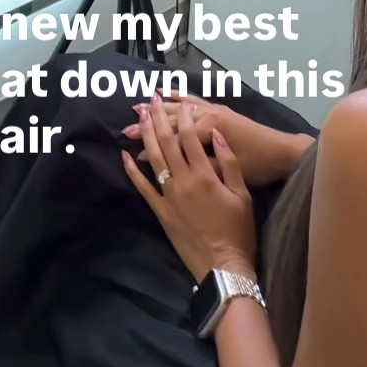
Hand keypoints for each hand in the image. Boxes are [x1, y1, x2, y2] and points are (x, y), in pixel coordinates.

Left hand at [122, 101, 256, 282]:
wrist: (223, 265)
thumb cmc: (238, 230)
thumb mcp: (242, 194)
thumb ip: (229, 162)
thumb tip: (217, 134)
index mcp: (206, 174)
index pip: (191, 136)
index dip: (183, 118)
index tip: (178, 104)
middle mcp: (184, 180)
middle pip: (167, 142)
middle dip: (157, 119)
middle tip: (149, 101)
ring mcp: (169, 195)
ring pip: (153, 159)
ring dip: (145, 136)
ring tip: (139, 117)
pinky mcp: (161, 211)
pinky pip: (143, 188)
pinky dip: (132, 171)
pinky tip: (124, 156)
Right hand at [123, 101, 313, 187]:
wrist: (283, 153)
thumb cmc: (258, 165)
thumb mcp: (230, 172)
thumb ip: (202, 165)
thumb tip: (174, 168)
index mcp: (210, 130)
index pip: (176, 139)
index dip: (156, 146)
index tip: (135, 152)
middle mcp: (210, 115)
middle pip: (174, 119)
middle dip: (150, 123)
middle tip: (127, 125)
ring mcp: (215, 110)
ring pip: (182, 106)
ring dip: (161, 107)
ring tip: (140, 104)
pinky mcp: (220, 110)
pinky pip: (195, 100)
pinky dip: (181, 95)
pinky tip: (170, 92)